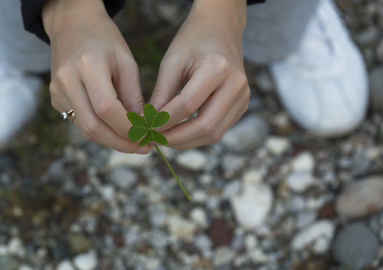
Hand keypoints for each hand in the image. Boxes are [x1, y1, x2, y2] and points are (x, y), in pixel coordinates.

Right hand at [43, 0, 148, 153]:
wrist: (71, 24)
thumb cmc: (104, 39)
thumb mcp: (126, 61)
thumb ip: (133, 95)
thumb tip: (142, 127)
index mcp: (87, 65)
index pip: (107, 109)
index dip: (128, 128)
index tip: (148, 137)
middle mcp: (67, 80)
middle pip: (92, 126)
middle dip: (120, 143)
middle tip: (142, 148)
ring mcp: (57, 91)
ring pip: (84, 128)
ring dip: (110, 140)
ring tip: (133, 142)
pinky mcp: (55, 98)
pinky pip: (79, 121)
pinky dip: (99, 130)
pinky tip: (116, 129)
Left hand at [149, 0, 249, 148]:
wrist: (220, 28)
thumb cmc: (193, 40)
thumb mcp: (172, 61)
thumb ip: (161, 93)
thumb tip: (147, 123)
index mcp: (218, 68)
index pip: (188, 105)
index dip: (164, 121)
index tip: (145, 128)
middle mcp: (236, 85)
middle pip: (206, 126)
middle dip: (177, 138)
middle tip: (153, 139)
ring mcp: (243, 97)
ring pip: (214, 134)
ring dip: (187, 141)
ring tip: (164, 139)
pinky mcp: (242, 105)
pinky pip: (220, 130)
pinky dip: (197, 136)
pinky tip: (179, 133)